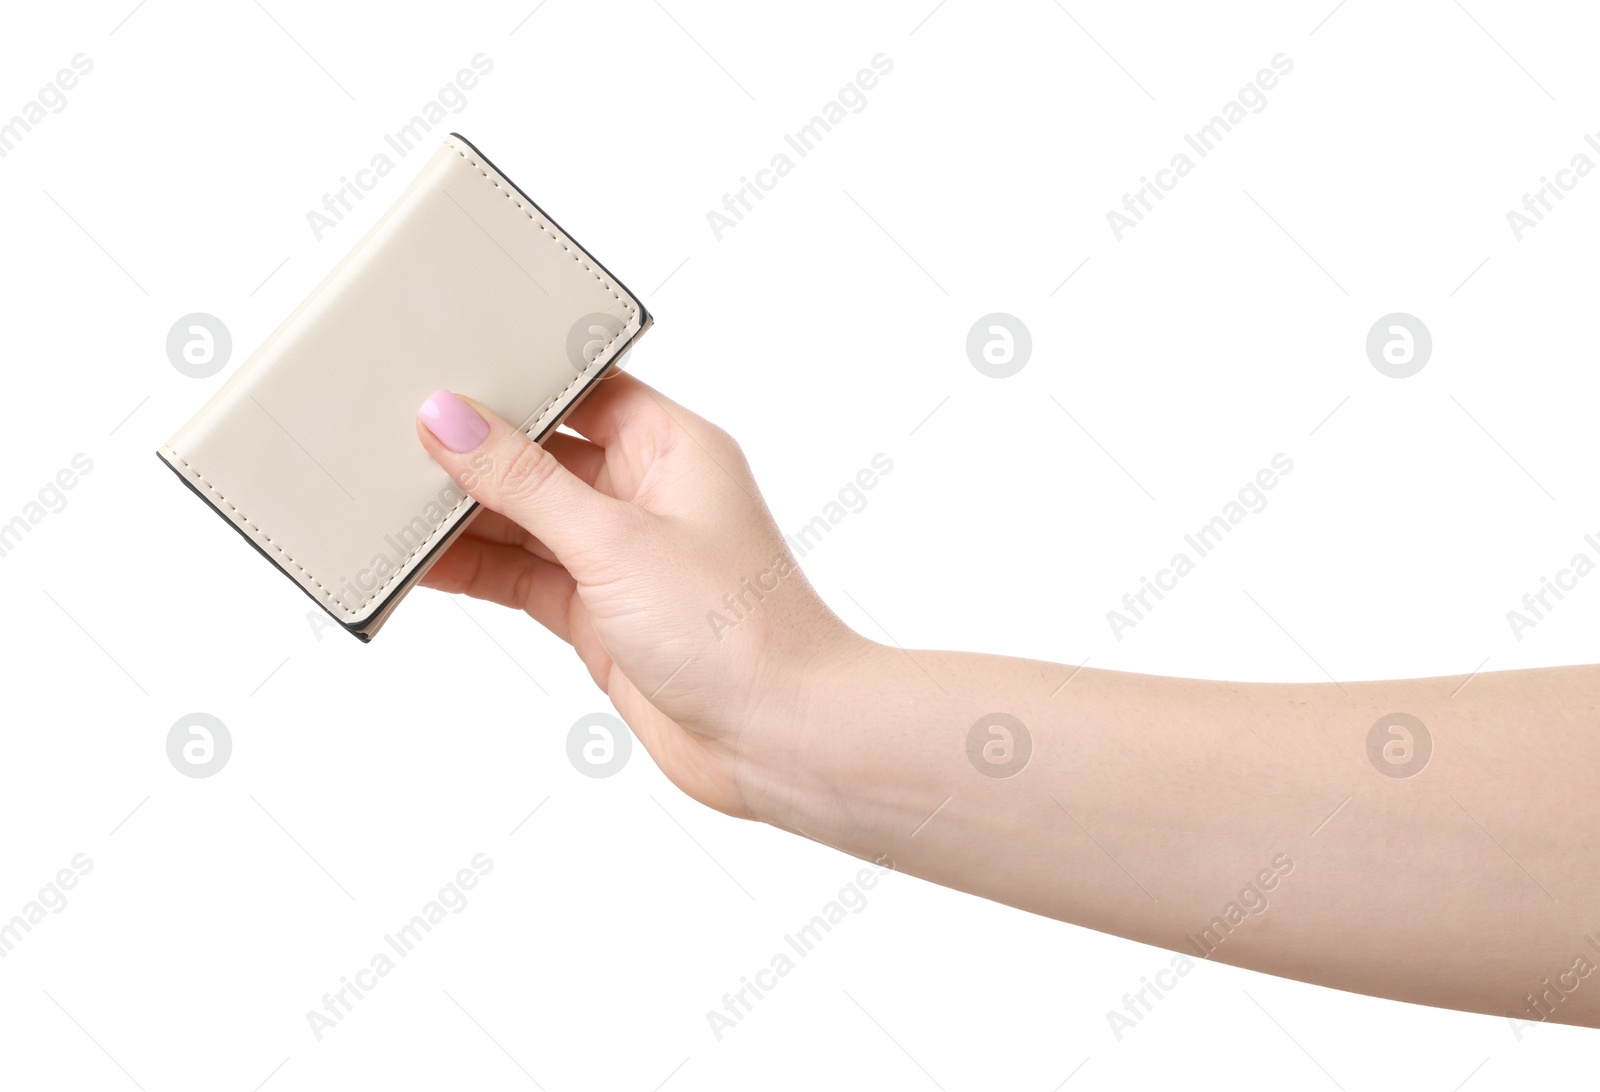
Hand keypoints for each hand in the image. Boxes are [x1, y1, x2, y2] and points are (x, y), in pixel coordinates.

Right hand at [414, 372, 871, 819]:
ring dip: (466, 516)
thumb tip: (453, 420)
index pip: (584, 388)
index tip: (446, 370)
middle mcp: (649, 494)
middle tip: (393, 438)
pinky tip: (422, 563)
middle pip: (544, 455)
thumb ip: (525, 482)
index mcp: (673, 447)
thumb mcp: (615, 541)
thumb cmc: (736, 630)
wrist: (776, 737)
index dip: (518, 378)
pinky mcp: (602, 613)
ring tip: (388, 500)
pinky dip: (476, 571)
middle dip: (477, 452)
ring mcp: (622, 557)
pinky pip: (524, 576)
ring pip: (527, 520)